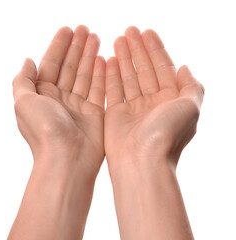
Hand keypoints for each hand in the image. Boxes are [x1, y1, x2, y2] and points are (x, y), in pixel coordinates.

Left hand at [13, 26, 104, 175]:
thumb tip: (28, 60)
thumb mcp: (23, 102)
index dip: (59, 46)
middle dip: (77, 48)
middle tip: (86, 30)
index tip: (68, 30)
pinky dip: (101, 74)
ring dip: (90, 57)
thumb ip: (23, 80)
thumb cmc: (44, 132)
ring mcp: (79, 106)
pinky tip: (105, 59)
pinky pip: (99, 89)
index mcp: (42, 95)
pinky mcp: (95, 113)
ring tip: (96, 38)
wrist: (67, 160)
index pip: (51, 64)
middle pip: (70, 67)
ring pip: (85, 75)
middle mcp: (60, 99)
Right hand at [105, 27, 203, 173]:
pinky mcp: (117, 114)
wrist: (142, 163)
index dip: (155, 49)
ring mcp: (134, 108)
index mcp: (171, 100)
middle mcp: (153, 103)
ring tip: (118, 40)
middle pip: (145, 70)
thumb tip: (185, 68)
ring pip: (129, 78)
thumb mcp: (191, 107)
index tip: (146, 32)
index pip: (163, 68)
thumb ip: (191, 86)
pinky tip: (109, 60)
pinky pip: (114, 90)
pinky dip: (112, 76)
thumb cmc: (167, 135)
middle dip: (138, 50)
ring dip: (124, 59)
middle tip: (129, 31)